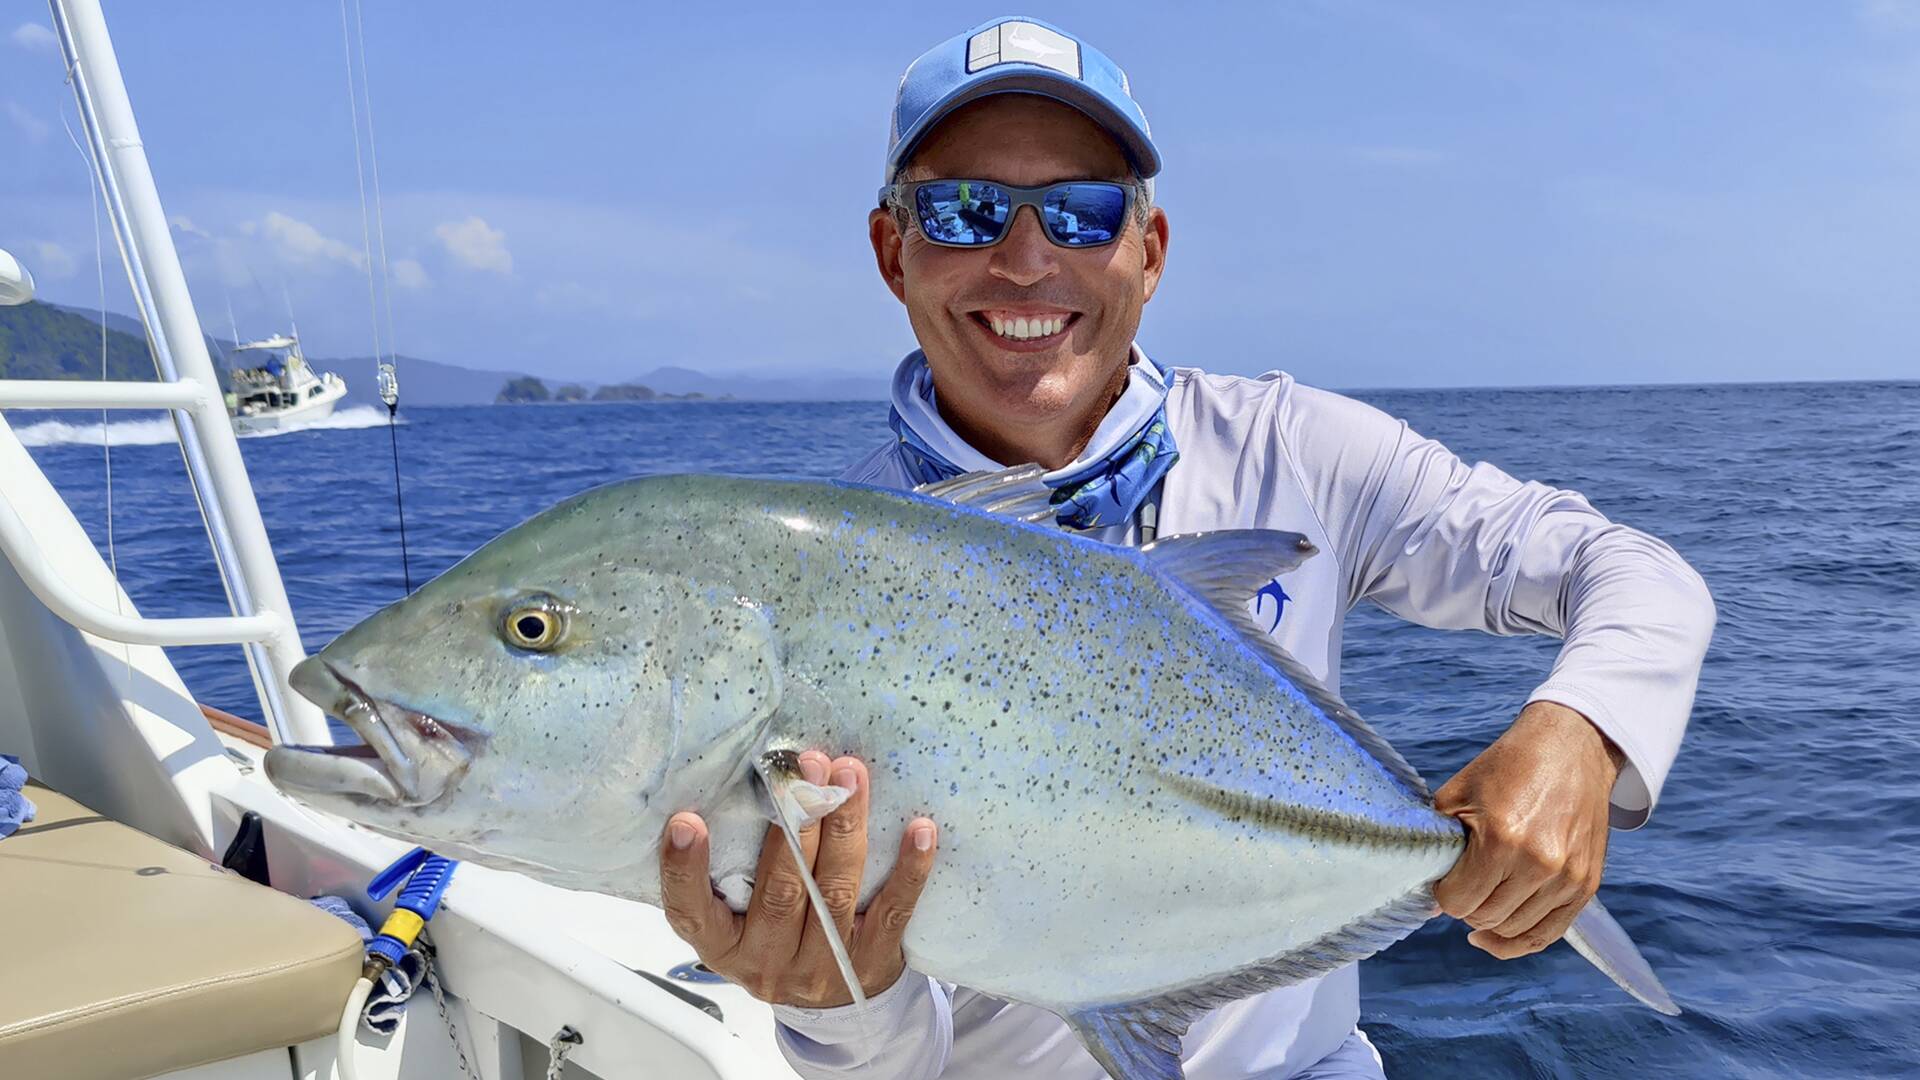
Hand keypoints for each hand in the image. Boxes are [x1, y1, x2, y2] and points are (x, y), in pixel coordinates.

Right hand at [659, 751, 938, 1007]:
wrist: (830, 1008)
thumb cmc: (773, 940)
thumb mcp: (733, 920)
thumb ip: (727, 872)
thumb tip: (745, 788)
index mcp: (723, 946)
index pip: (691, 912)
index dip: (684, 870)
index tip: (686, 822)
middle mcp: (767, 961)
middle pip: (780, 890)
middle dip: (795, 822)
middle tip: (805, 768)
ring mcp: (822, 965)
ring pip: (834, 891)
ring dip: (844, 828)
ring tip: (849, 776)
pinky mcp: (872, 960)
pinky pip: (893, 911)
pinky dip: (909, 869)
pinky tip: (919, 830)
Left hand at [1432, 701, 1623, 958]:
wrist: (1569, 748)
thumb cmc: (1506, 768)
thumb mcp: (1457, 796)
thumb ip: (1438, 847)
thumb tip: (1430, 903)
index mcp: (1502, 839)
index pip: (1458, 901)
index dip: (1442, 894)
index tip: (1442, 880)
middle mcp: (1540, 864)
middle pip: (1485, 918)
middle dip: (1464, 906)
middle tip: (1461, 883)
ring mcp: (1568, 878)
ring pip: (1513, 929)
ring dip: (1490, 920)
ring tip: (1480, 898)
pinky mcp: (1587, 885)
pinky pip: (1549, 933)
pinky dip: (1519, 942)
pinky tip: (1494, 937)